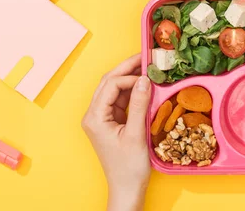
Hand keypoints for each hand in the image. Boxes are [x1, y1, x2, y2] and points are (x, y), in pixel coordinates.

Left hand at [82, 54, 150, 210]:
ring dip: (131, 78)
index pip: (111, 85)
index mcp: (95, 117)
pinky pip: (121, 99)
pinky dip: (133, 91)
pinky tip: (145, 85)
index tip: (150, 74)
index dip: (130, 76)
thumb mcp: (136, 134)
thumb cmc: (129, 167)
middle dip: (128, 69)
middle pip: (110, 83)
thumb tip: (145, 79)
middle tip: (147, 57)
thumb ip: (140, 104)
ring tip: (148, 67)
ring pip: (115, 89)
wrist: (126, 188)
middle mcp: (94, 115)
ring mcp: (102, 118)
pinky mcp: (111, 122)